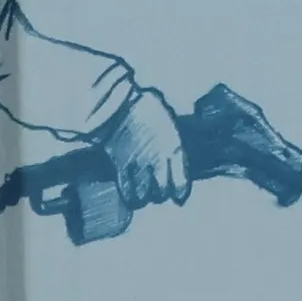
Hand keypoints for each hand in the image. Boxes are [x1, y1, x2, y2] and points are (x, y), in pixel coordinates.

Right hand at [101, 88, 188, 209]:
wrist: (120, 104)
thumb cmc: (147, 108)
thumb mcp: (169, 124)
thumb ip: (174, 144)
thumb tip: (175, 156)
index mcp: (174, 148)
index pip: (181, 183)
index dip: (180, 193)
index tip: (178, 197)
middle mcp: (158, 161)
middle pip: (162, 192)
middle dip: (161, 194)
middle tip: (158, 191)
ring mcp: (139, 165)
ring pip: (145, 196)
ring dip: (145, 197)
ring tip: (144, 194)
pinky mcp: (120, 166)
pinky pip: (127, 190)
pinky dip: (130, 196)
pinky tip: (131, 196)